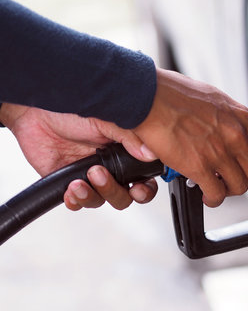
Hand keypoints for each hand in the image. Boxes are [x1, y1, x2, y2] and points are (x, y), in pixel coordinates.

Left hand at [0, 102, 157, 209]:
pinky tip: (71, 187)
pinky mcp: (70, 182)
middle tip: (101, 176)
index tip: (137, 187)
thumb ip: (130, 136)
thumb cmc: (70, 108)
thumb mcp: (107, 118)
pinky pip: (78, 202)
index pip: (144, 177)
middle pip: (126, 196)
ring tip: (81, 179)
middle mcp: (111, 166)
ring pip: (103, 201)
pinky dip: (76, 200)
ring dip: (94, 195)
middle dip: (116, 193)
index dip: (145, 188)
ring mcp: (91, 176)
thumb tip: (149, 153)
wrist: (34, 111)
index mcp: (126, 150)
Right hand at [133, 69, 247, 206]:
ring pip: (239, 186)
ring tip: (217, 188)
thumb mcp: (213, 98)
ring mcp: (219, 152)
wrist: (147, 97)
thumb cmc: (171, 93)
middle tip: (231, 180)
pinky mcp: (199, 166)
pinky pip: (217, 193)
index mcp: (240, 117)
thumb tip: (227, 130)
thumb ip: (226, 118)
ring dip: (228, 191)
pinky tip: (206, 194)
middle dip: (244, 180)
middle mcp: (235, 135)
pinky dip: (213, 198)